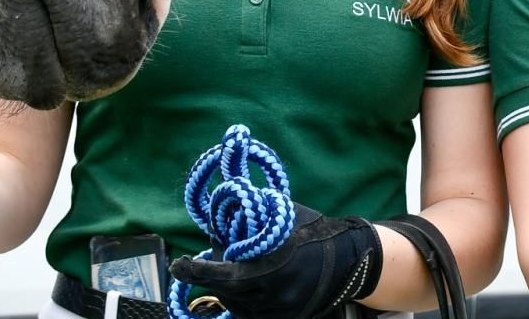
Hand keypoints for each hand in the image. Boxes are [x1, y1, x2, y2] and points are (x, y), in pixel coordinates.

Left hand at [169, 204, 381, 318]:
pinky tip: (248, 288)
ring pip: (238, 306)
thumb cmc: (314, 232)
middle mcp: (274, 296)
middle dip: (215, 277)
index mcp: (272, 268)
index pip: (224, 275)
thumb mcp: (283, 218)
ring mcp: (280, 312)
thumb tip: (220, 223)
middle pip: (227, 292)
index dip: (197, 272)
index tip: (178, 265)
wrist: (349, 260)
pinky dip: (244, 300)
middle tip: (211, 263)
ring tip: (237, 272)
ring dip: (230, 290)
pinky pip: (253, 314)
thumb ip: (253, 223)